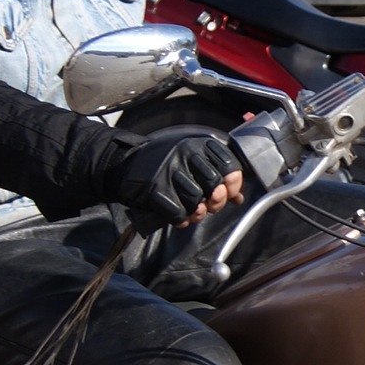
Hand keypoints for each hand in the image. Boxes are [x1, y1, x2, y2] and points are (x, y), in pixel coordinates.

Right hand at [114, 134, 243, 227]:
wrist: (126, 165)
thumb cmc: (165, 165)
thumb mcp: (192, 160)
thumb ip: (217, 174)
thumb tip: (238, 197)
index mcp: (198, 145)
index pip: (228, 164)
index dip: (233, 183)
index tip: (229, 191)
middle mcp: (185, 154)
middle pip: (215, 184)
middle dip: (216, 201)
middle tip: (209, 205)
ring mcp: (169, 170)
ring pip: (197, 201)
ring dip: (197, 212)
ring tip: (192, 211)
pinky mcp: (155, 188)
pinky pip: (178, 213)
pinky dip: (181, 219)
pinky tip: (178, 215)